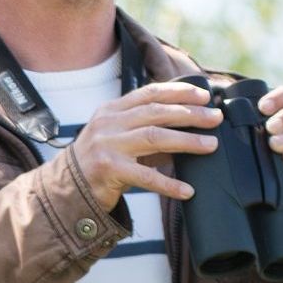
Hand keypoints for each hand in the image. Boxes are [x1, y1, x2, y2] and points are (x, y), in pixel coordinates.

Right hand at [68, 82, 220, 210]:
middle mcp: (108, 124)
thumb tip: (188, 129)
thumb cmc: (98, 162)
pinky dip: (169, 184)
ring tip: (211, 146)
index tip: (204, 95)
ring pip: (155, 137)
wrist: (67, 189)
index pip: (149, 93)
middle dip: (190, 113)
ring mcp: (107, 146)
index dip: (179, 92)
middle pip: (156, 113)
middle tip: (215, 118)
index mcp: (111, 111)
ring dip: (187, 141)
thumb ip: (144, 129)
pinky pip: (146, 177)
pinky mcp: (109, 170)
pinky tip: (186, 190)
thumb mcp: (117, 138)